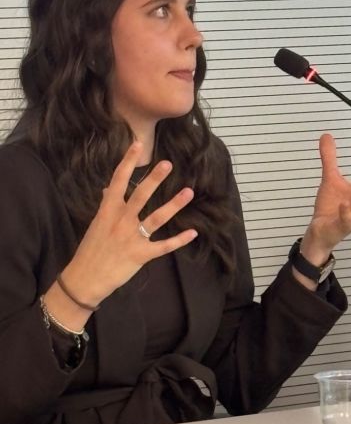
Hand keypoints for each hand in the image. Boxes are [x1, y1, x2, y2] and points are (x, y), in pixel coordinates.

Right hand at [55, 142, 197, 317]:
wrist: (84, 279)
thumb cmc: (90, 249)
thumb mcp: (96, 224)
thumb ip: (105, 205)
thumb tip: (108, 189)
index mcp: (107, 210)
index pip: (118, 181)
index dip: (128, 162)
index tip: (138, 144)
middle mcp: (120, 221)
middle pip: (140, 196)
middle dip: (154, 179)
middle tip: (168, 163)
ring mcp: (131, 237)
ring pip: (156, 218)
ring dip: (174, 205)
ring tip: (189, 192)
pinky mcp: (140, 254)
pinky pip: (163, 246)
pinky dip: (179, 240)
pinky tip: (193, 232)